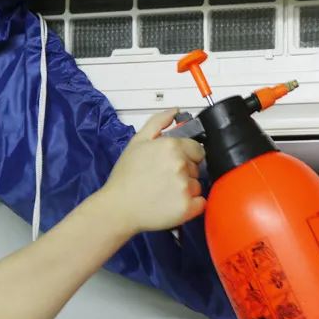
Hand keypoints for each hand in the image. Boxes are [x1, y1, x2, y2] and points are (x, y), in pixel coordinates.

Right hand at [96, 109, 205, 233]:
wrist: (117, 207)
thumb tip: (175, 111)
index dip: (186, 156)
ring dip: (186, 189)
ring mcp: (184, 186)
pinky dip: (192, 205)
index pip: (197, 149)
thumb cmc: (125, 178)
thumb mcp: (137, 141)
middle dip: (184, 172)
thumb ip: (158, 122)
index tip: (173, 164)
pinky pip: (201, 203)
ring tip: (165, 191)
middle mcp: (180, 165)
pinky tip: (173, 203)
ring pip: (197, 185)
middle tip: (163, 178)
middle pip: (197, 167)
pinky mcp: (186, 207)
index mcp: (171, 146)